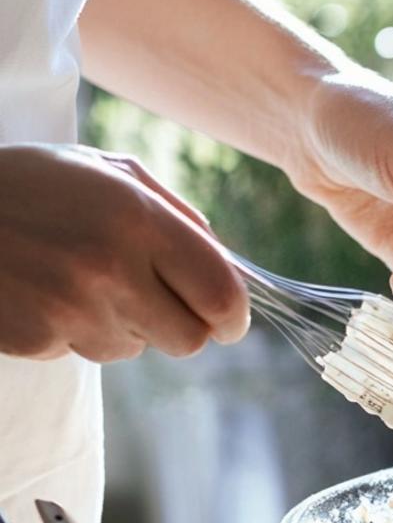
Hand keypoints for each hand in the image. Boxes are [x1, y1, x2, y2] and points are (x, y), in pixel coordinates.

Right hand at [0, 144, 248, 360]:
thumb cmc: (30, 187)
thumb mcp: (104, 171)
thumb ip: (175, 215)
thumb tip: (230, 267)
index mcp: (138, 218)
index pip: (222, 296)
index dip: (233, 316)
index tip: (228, 320)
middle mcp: (110, 267)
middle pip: (190, 340)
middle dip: (181, 326)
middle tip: (153, 300)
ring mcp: (70, 308)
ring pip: (135, 349)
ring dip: (121, 324)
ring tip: (76, 279)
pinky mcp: (36, 338)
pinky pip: (82, 351)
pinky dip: (72, 330)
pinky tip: (43, 292)